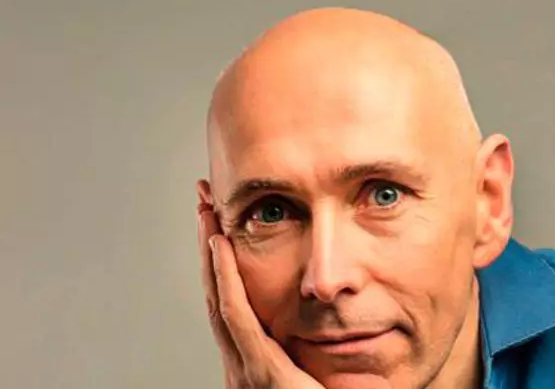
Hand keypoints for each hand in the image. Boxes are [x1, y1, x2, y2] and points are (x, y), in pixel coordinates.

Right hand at [197, 188, 323, 388]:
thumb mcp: (320, 375)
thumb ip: (314, 349)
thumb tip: (333, 312)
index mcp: (255, 364)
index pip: (230, 303)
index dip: (221, 262)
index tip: (219, 222)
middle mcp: (242, 365)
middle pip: (217, 293)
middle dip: (208, 245)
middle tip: (204, 201)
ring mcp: (247, 371)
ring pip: (220, 297)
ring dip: (211, 250)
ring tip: (206, 210)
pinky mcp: (263, 376)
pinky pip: (237, 318)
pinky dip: (225, 280)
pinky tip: (220, 246)